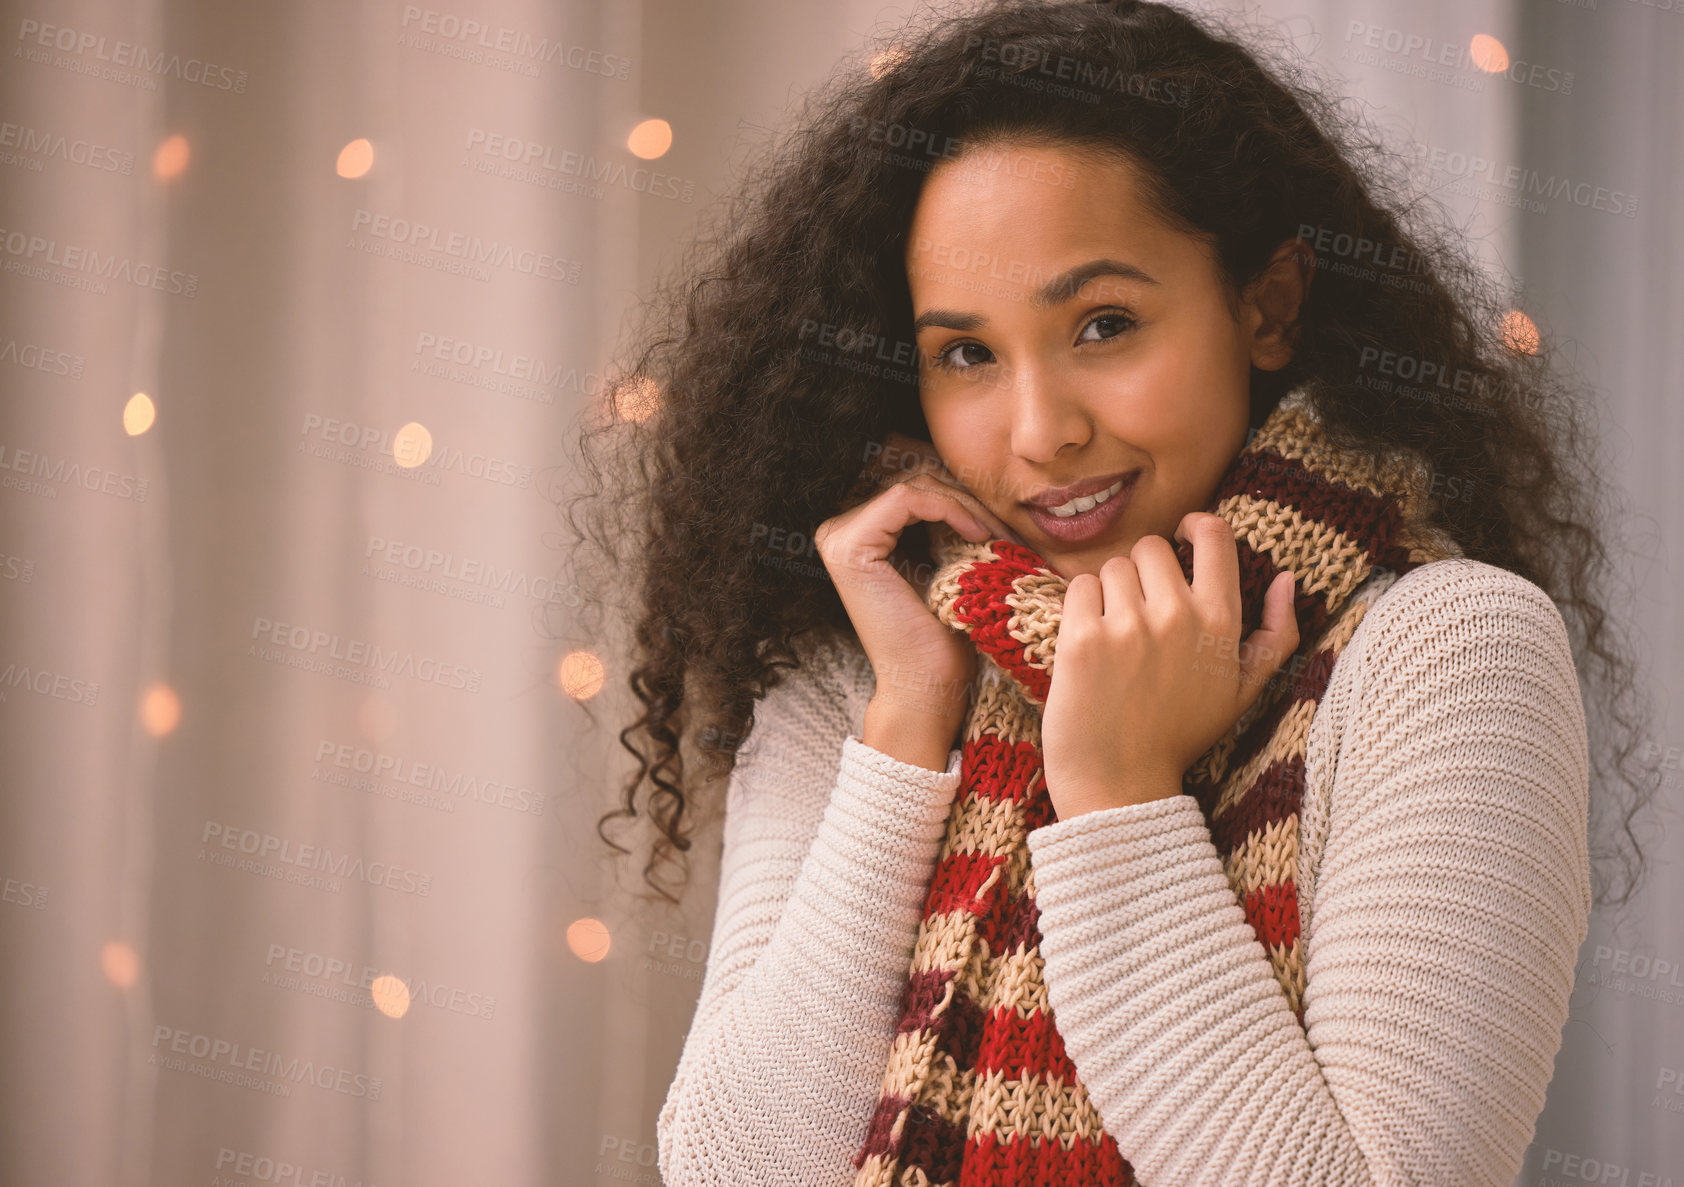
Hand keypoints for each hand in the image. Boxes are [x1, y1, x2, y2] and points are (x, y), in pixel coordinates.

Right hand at [817, 432, 1020, 737]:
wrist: (928, 686)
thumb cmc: (942, 633)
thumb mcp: (943, 557)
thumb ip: (940, 515)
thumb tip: (963, 469)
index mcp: (854, 529)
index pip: (906, 473)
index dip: (955, 482)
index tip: (995, 513)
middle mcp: (836, 527)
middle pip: (908, 471)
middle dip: (962, 488)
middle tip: (1002, 521)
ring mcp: (836, 535)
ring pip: (914, 482)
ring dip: (965, 501)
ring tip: (997, 534)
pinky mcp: (848, 545)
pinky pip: (907, 497)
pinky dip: (951, 508)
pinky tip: (979, 534)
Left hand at [1039, 511, 1299, 818]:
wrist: (1119, 784)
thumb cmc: (1180, 736)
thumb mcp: (1243, 692)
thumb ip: (1277, 635)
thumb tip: (1287, 579)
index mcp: (1222, 622)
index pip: (1214, 536)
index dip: (1195, 525)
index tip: (1181, 534)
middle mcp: (1178, 616)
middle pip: (1151, 548)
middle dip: (1142, 574)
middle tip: (1139, 618)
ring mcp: (1128, 626)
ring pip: (1112, 568)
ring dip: (1109, 594)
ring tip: (1115, 641)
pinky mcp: (1082, 638)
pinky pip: (1078, 588)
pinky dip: (1078, 609)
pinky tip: (1088, 646)